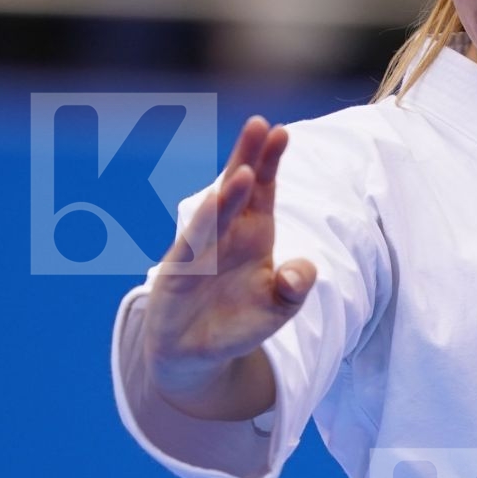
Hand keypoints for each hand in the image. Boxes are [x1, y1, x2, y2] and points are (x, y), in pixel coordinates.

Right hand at [139, 115, 316, 390]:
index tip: (281, 131)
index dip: (271, 160)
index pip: (264, 189)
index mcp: (253, 232)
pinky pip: (193, 246)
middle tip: (258, 124)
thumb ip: (296, 287)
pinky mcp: (180, 272)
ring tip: (245, 172)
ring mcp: (201, 249)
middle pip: (238, 187)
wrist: (196, 353)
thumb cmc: (239, 321)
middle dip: (248, 156)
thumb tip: (296, 273)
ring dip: (228, 194)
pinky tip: (212, 207)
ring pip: (215, 214)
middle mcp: (226, 232)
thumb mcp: (280, 308)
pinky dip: (203, 228)